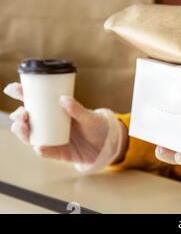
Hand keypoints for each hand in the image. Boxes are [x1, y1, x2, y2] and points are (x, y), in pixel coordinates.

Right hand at [3, 82, 127, 165]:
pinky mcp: (58, 153)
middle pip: (26, 120)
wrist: (107, 144)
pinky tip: (39, 146)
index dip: (20, 94)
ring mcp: (51, 139)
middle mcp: (48, 125)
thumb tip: (64, 99)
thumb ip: (77, 109)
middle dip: (19, 116)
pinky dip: (41, 149)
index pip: (33, 101)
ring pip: (30, 137)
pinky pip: (46, 152)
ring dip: (23, 132)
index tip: (12, 89)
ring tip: (24, 126)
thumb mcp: (89, 116)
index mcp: (53, 111)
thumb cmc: (96, 125)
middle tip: (22, 113)